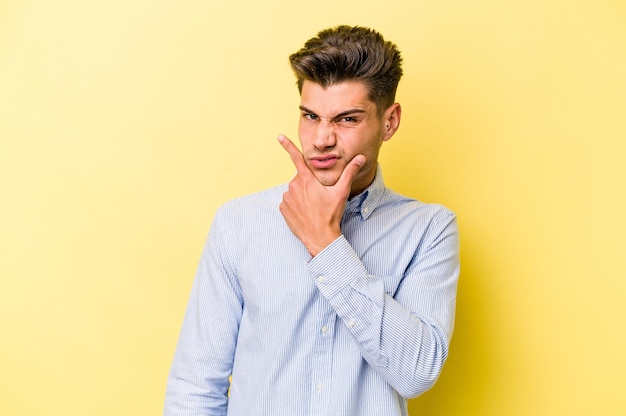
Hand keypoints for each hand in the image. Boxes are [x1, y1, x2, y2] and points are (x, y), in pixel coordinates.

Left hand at [278, 134, 365, 256]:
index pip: (297, 158)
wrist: (320, 237)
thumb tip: (360, 158)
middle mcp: (294, 186)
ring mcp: (287, 198)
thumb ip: (349, 172)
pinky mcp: (283, 209)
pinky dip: (296, 205)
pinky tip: (305, 213)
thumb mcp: (341, 192)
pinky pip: (289, 202)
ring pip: (295, 190)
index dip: (288, 146)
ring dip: (302, 195)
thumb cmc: (331, 215)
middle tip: (319, 197)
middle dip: (309, 184)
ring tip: (313, 207)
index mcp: (307, 180)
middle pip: (301, 178)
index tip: (279, 136)